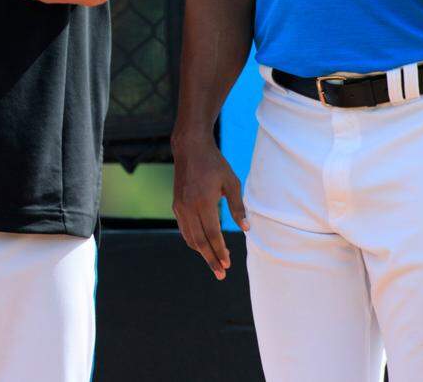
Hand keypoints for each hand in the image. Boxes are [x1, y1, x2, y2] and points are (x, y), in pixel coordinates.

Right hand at [172, 133, 246, 279]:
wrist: (189, 148)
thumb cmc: (214, 163)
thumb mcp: (231, 182)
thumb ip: (237, 207)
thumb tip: (246, 229)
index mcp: (203, 202)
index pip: (212, 234)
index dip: (220, 251)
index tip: (227, 264)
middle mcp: (188, 207)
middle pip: (198, 241)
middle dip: (210, 259)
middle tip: (221, 274)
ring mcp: (180, 206)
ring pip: (189, 237)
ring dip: (201, 252)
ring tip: (214, 262)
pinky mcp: (176, 204)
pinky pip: (184, 228)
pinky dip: (193, 240)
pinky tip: (202, 245)